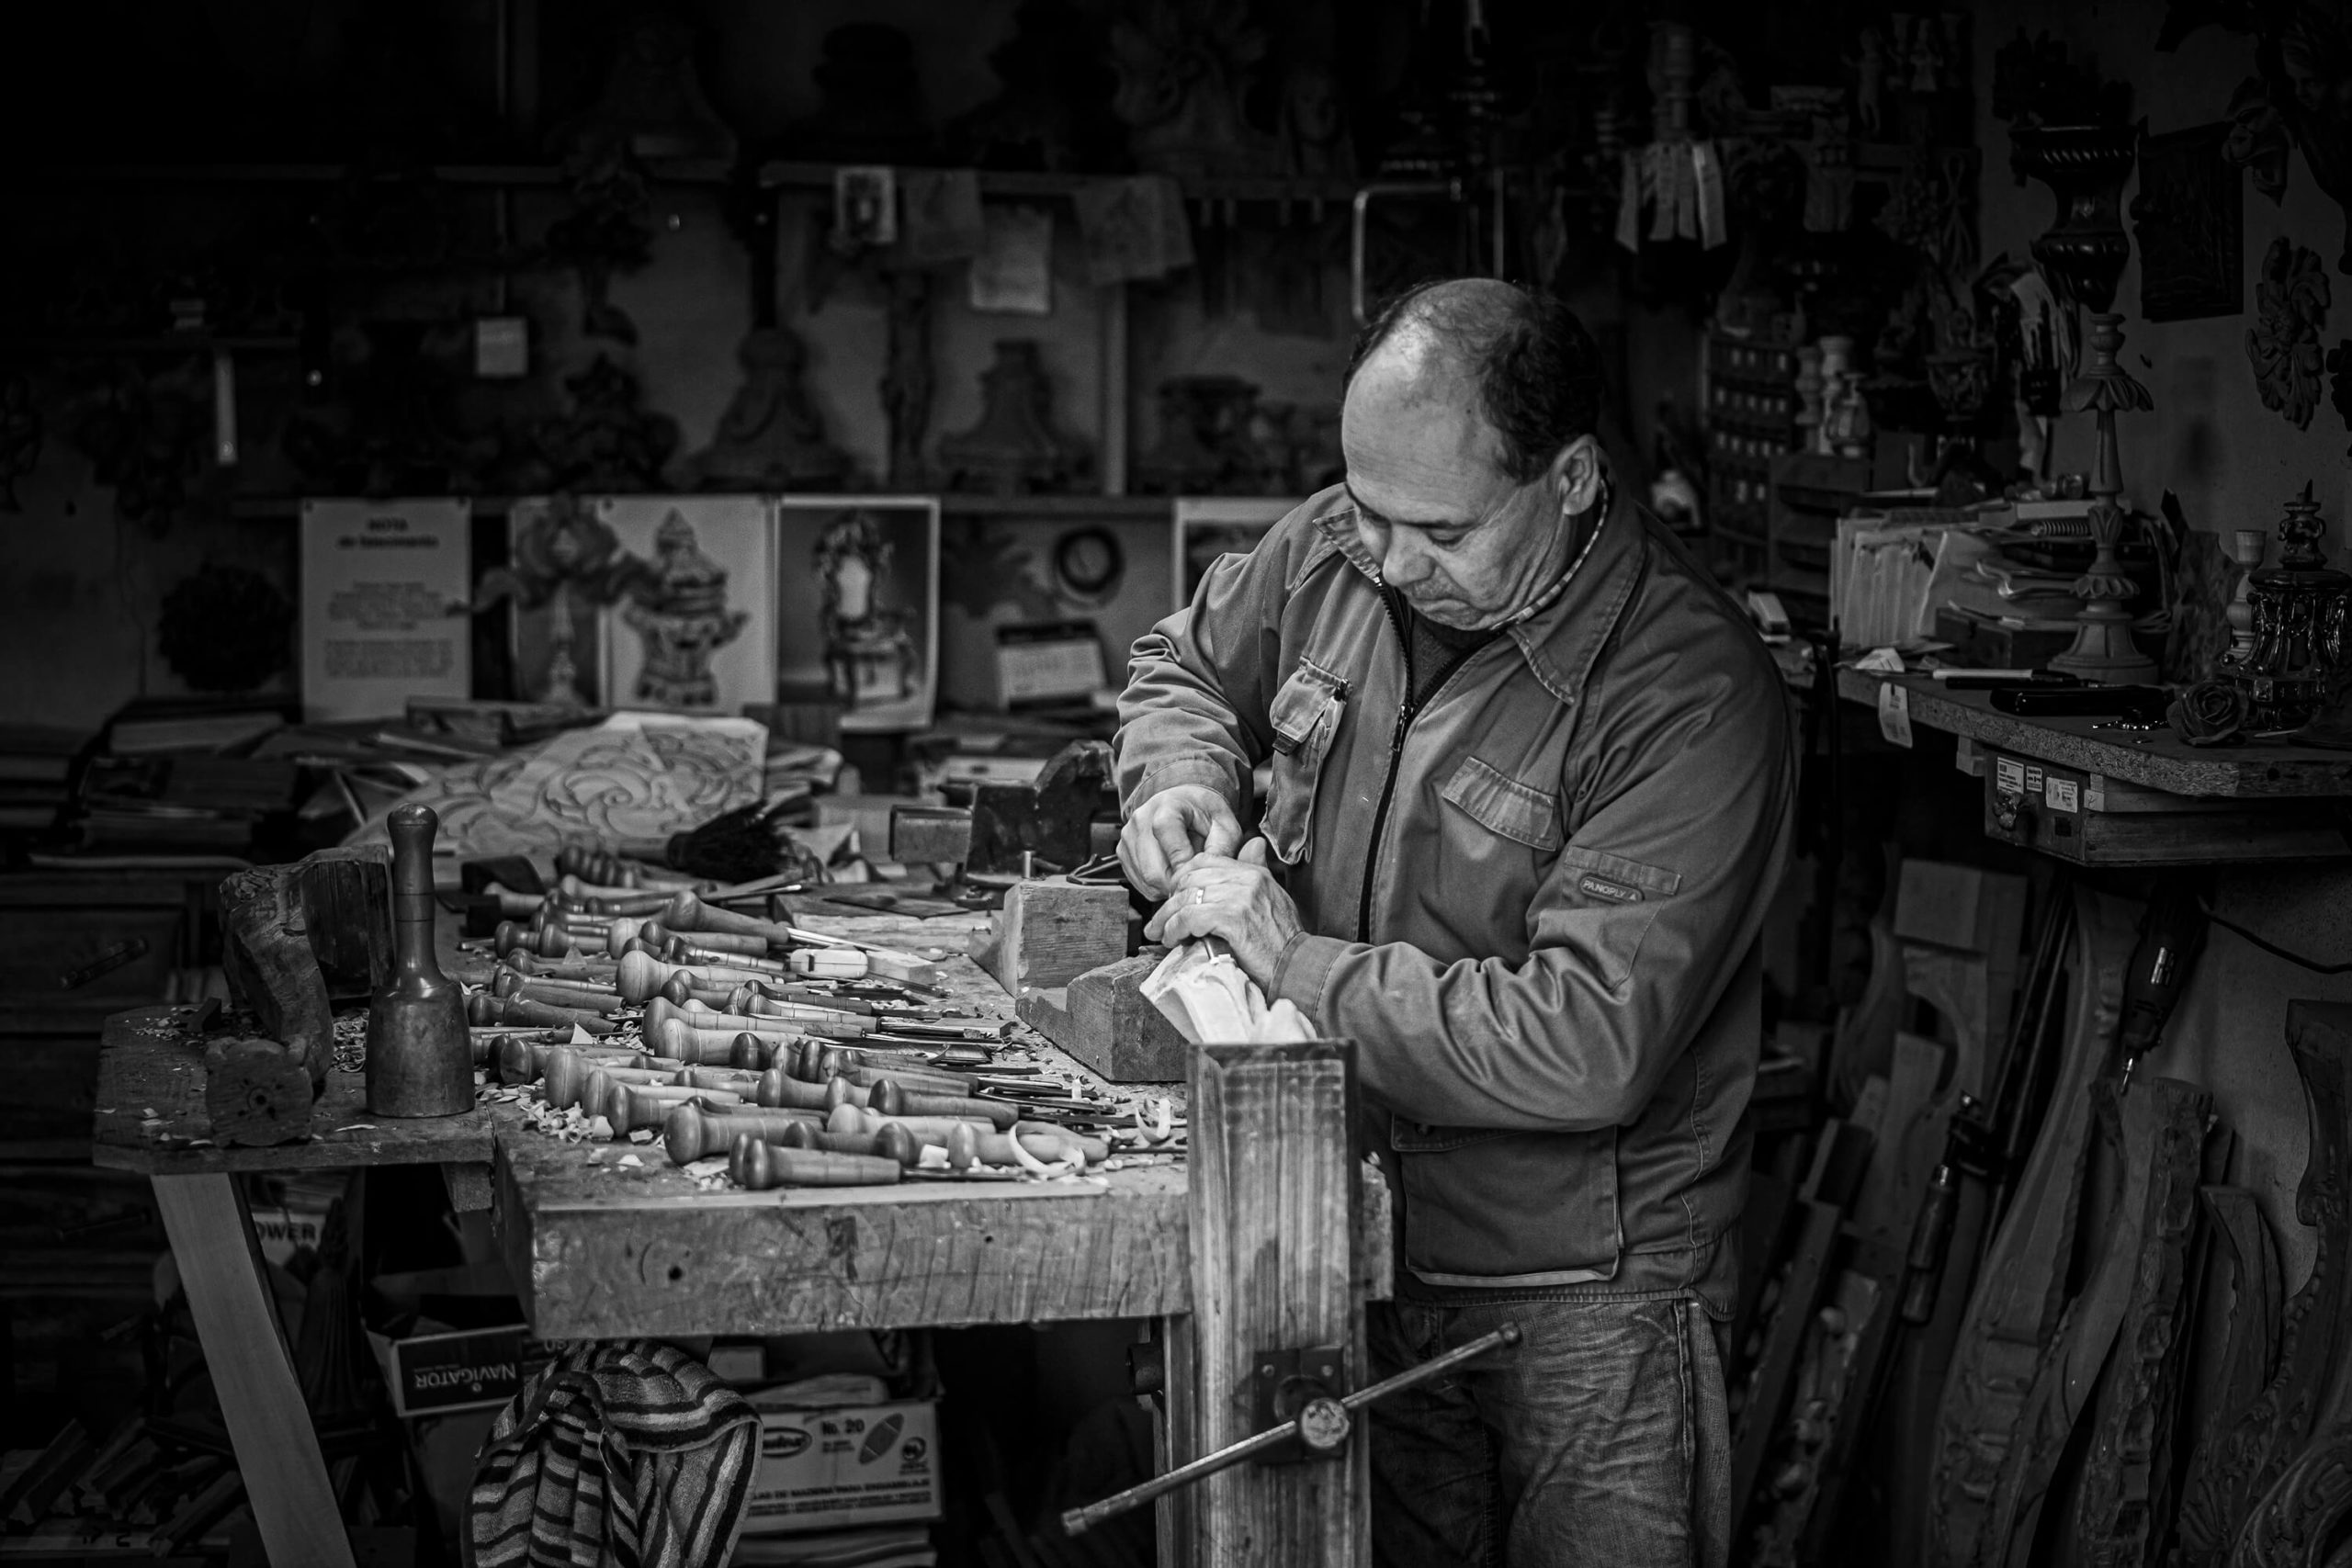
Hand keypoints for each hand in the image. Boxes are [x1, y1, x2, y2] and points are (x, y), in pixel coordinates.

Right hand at [1119, 784, 1242, 898]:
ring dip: (1169, 885)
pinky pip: (1139, 882)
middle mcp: (1141, 820)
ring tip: (1183, 869)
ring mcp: (1128, 836)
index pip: (1170, 844)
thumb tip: (1208, 874)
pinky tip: (1170, 871)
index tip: (1198, 874)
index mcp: (1167, 807)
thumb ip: (1221, 848)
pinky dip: (1157, 885)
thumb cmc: (1204, 813)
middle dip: (1178, 882)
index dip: (1184, 866)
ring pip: (1147, 880)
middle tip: (1194, 877)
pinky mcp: (1122, 851)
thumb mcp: (1224, 825)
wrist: (1184, 802)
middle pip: (1154, 871)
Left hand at [1145, 839, 1300, 990]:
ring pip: (1186, 899)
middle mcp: (1246, 879)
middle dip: (1169, 901)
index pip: (1204, 861)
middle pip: (1190, 879)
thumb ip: (1257, 872)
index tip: (1174, 900)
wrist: (1297, 967)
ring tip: (1161, 934)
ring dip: (1167, 919)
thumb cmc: (1282, 941)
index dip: (1182, 879)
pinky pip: (1190, 918)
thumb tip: (1254, 845)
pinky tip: (1172, 940)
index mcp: (1253, 872)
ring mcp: (1239, 897)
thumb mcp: (1272, 898)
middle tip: (1160, 921)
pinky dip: (1175, 930)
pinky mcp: (1232, 918)